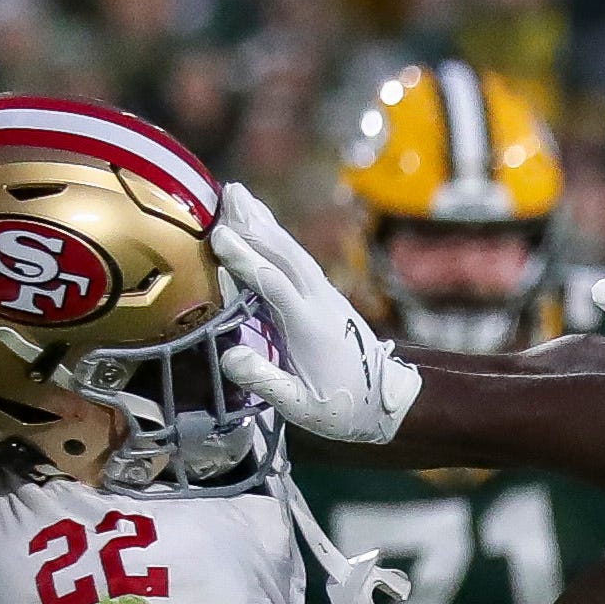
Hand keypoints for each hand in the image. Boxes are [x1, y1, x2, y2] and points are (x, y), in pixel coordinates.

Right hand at [211, 183, 420, 444]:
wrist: (385, 402)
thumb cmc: (339, 409)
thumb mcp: (300, 407)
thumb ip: (265, 381)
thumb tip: (228, 355)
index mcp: (310, 329)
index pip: (276, 286)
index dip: (247, 262)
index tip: (219, 238)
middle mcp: (320, 303)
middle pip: (285, 256)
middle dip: (255, 225)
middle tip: (225, 194)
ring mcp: (325, 295)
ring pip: (292, 251)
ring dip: (265, 222)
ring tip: (236, 194)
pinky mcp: (325, 294)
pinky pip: (298, 258)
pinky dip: (277, 236)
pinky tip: (260, 220)